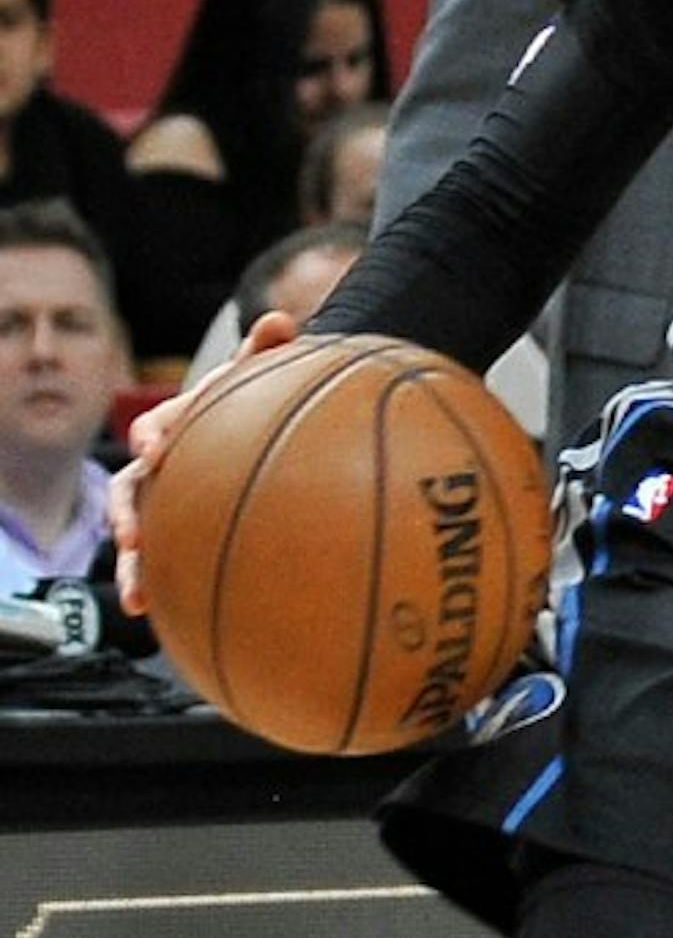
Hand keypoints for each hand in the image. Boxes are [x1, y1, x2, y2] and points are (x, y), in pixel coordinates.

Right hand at [112, 311, 298, 615]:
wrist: (256, 425)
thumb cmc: (256, 400)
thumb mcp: (261, 376)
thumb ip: (267, 351)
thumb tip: (280, 319)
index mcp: (178, 425)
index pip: (155, 428)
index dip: (152, 435)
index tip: (156, 447)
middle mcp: (161, 467)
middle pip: (131, 490)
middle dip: (127, 514)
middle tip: (132, 535)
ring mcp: (165, 502)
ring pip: (136, 535)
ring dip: (131, 565)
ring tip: (135, 596)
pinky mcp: (176, 533)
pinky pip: (162, 561)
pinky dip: (158, 585)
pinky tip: (163, 617)